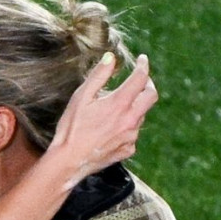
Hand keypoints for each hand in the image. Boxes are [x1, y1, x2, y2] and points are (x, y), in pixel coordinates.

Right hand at [42, 53, 155, 186]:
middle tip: (141, 80)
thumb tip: (111, 57)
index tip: (142, 60)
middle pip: (152, 96)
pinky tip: (112, 128)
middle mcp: (131, 119)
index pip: (141, 78)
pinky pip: (133, 133)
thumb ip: (98, 75)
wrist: (68, 162)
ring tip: (117, 107)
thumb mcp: (81, 97)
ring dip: (135, 106)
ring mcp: (132, 136)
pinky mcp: (128, 149)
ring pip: (141, 115)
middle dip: (148, 84)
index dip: (143, 65)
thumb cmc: (71, 128)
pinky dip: (127, 126)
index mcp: (120, 103)